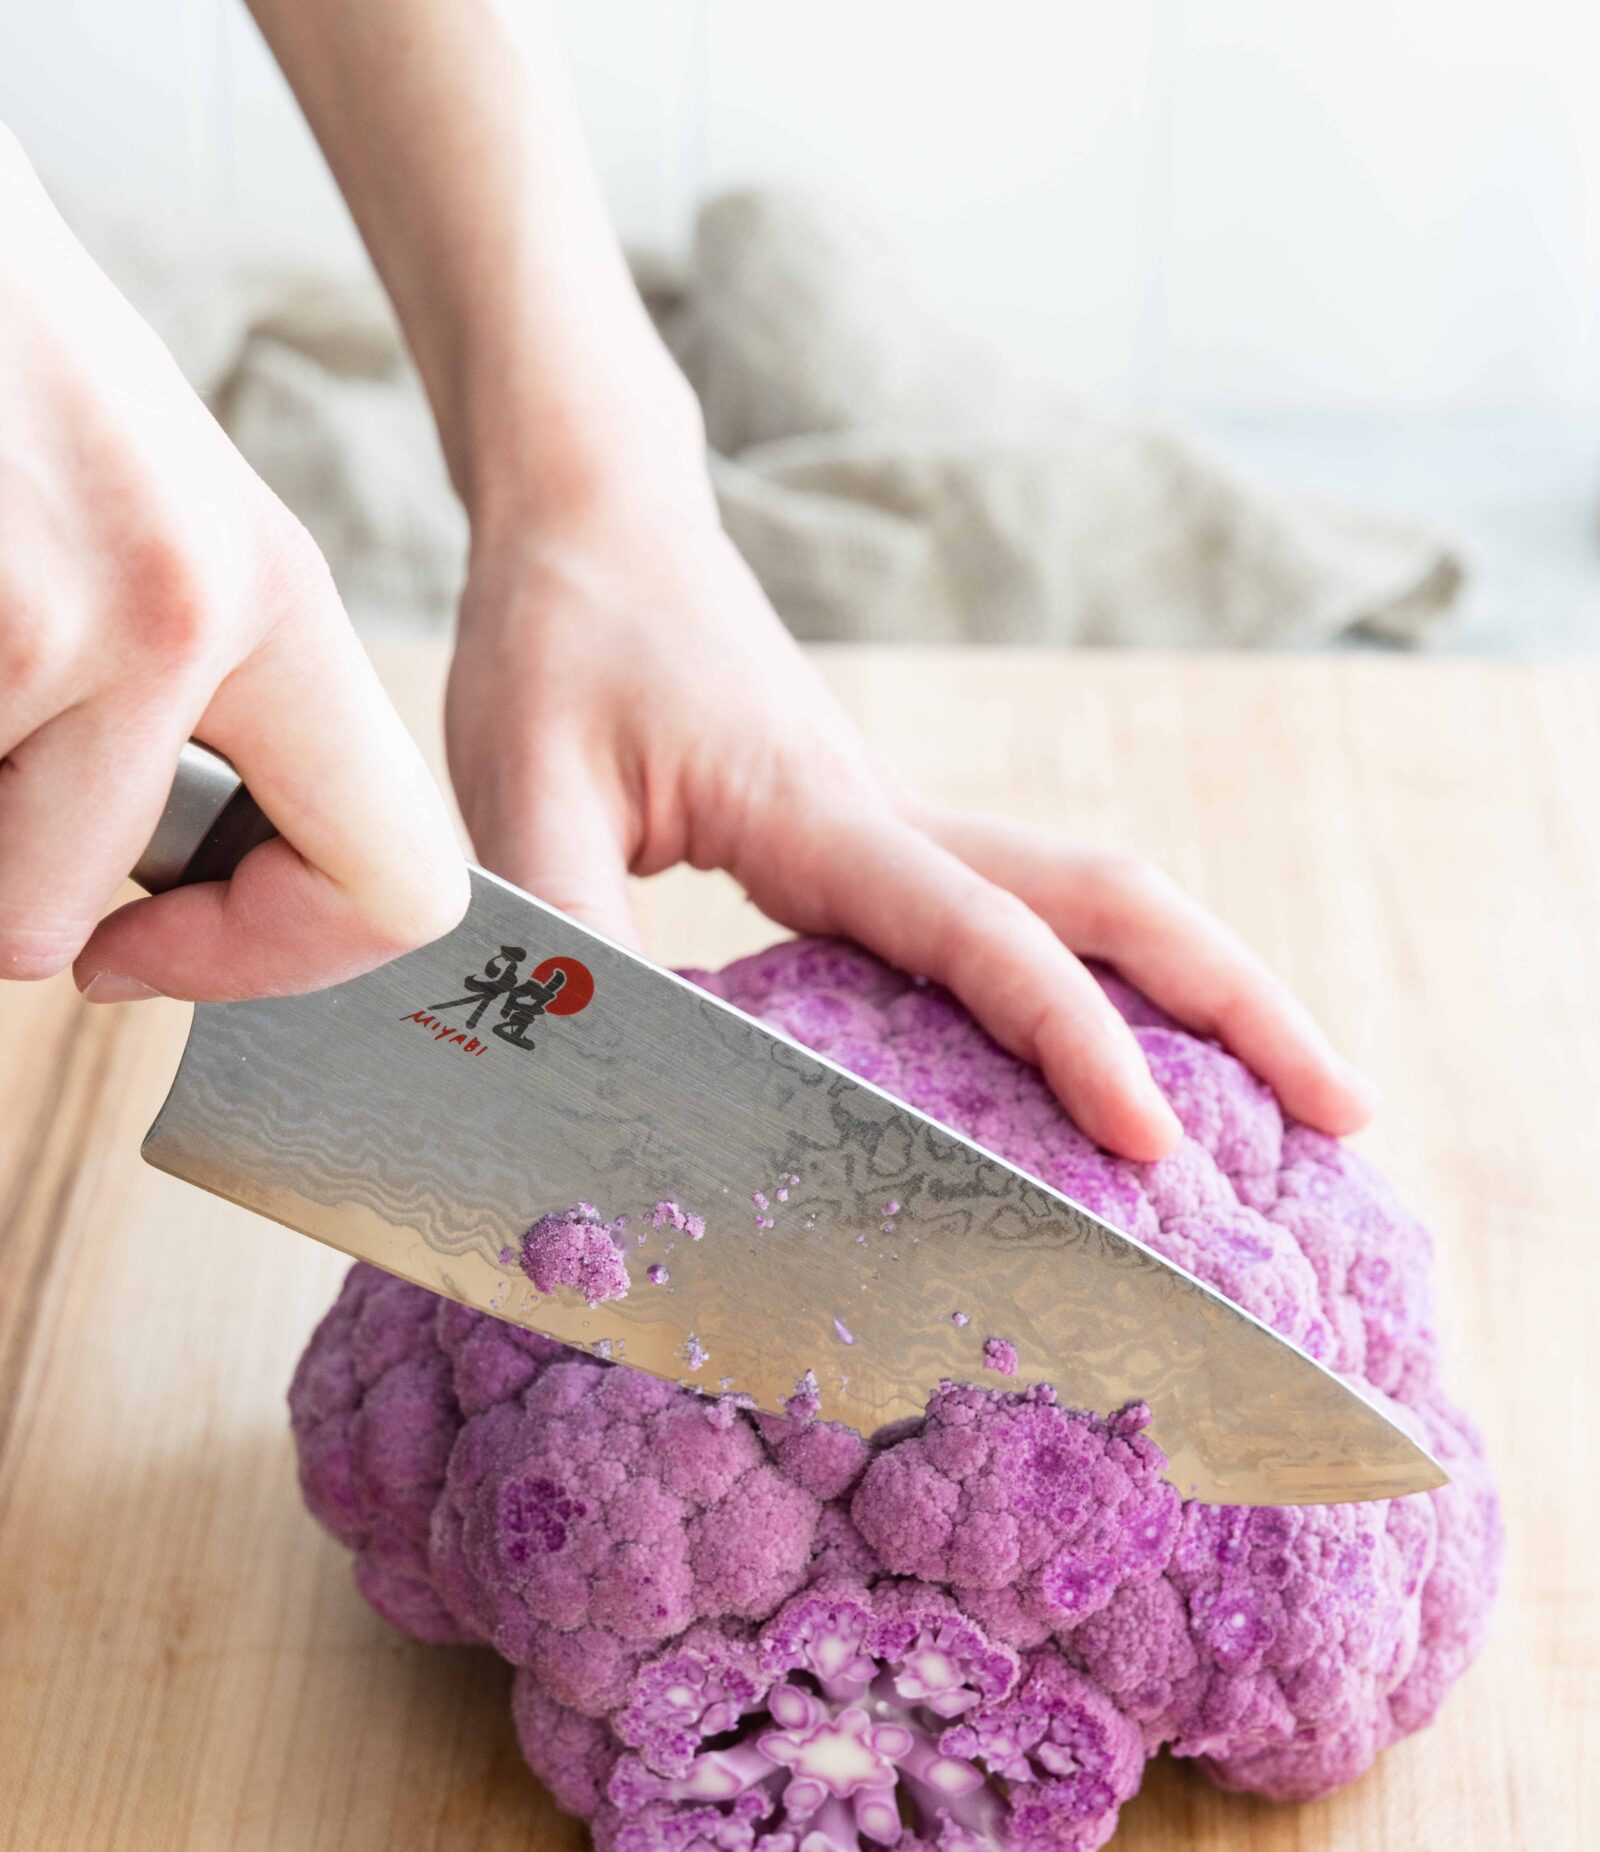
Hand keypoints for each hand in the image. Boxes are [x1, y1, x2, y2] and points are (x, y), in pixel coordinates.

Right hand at [0, 133, 467, 1005]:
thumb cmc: (5, 358)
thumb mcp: (171, 512)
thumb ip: (214, 691)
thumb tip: (200, 878)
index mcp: (272, 597)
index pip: (393, 883)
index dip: (272, 956)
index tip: (152, 946)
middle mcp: (179, 617)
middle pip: (65, 914)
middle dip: (3, 882)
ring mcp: (40, 620)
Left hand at [446, 488, 1375, 1161]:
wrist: (590, 520)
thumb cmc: (556, 640)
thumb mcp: (521, 790)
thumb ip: (560, 930)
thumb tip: (596, 1083)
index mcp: (825, 816)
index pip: (987, 936)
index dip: (1074, 1042)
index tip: (1153, 1146)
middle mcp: (892, 820)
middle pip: (1118, 902)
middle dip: (1242, 1004)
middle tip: (1349, 1115)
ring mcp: (896, 828)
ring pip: (1090, 903)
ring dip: (1200, 993)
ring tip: (1291, 1101)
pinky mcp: (874, 843)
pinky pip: (1020, 921)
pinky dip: (1106, 987)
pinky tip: (1121, 1057)